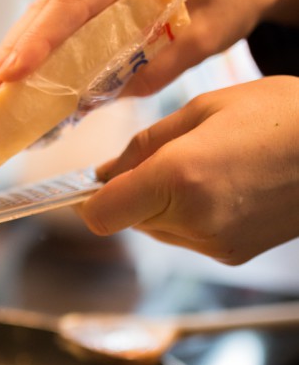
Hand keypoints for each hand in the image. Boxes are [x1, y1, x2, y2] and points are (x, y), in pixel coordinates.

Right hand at [0, 0, 298, 97]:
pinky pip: (59, 12)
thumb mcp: (201, 39)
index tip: (11, 74)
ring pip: (47, 7)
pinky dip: (38, 44)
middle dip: (14, 49)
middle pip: (50, 2)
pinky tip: (16, 73)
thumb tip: (89, 100)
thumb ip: (147, 67)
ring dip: (18, 49)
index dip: (40, 40)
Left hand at [74, 75, 298, 263]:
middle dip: (129, 191)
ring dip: (158, 204)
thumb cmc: (282, 115)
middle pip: (127, 219)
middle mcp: (194, 220)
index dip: (86, 201)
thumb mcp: (204, 108)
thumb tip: (103, 174)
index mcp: (180, 177)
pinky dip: (186, 215)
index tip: (86, 185)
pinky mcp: (232, 255)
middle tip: (161, 155)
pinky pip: (186, 237)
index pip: (101, 214)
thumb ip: (145, 145)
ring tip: (201, 166)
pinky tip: (220, 185)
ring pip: (154, 229)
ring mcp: (215, 244)